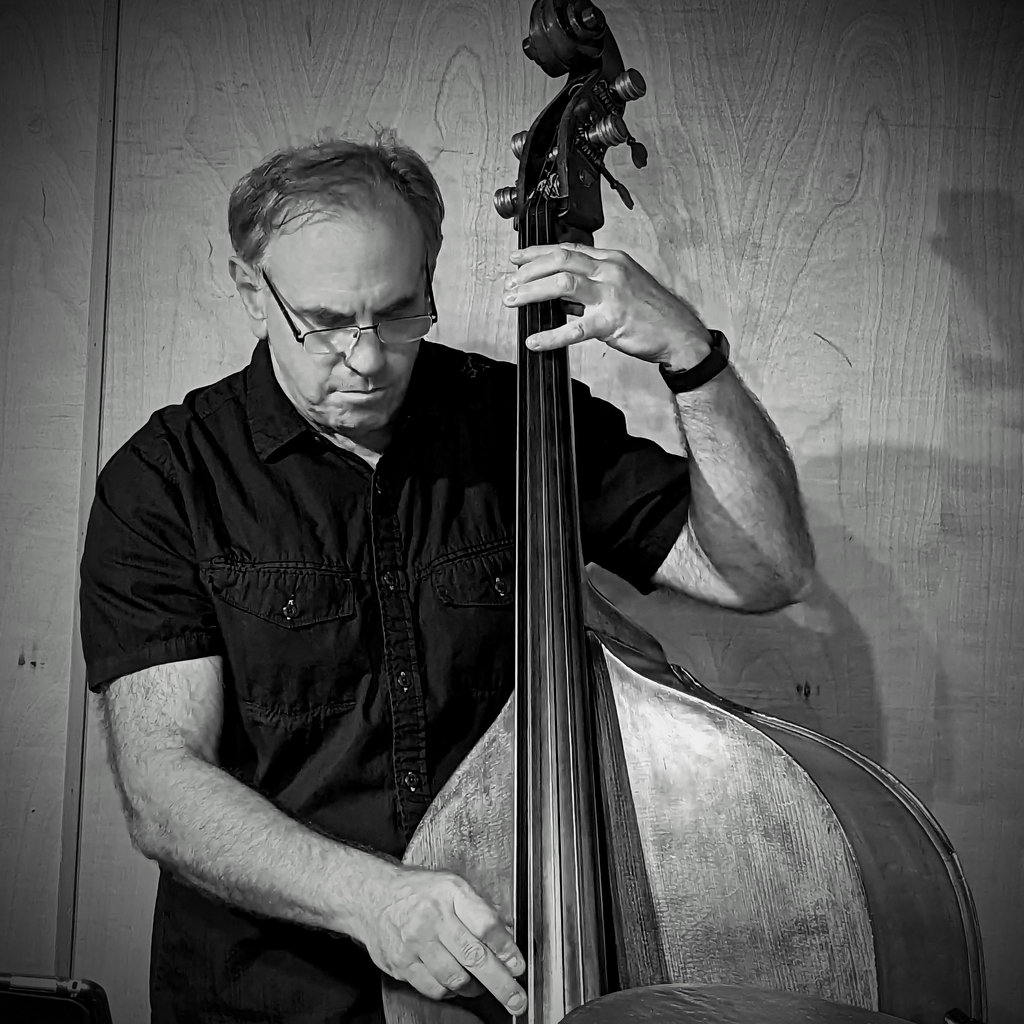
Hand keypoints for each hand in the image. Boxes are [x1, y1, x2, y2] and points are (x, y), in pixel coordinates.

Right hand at [363, 864, 526, 1014]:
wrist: (373, 897)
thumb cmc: (418, 891)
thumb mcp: (452, 885)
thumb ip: (480, 909)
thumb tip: (508, 934)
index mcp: (450, 893)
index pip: (485, 925)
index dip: (506, 949)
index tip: (518, 965)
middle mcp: (433, 917)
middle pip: (474, 956)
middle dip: (500, 982)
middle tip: (516, 998)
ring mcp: (416, 943)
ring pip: (456, 978)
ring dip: (476, 987)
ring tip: (483, 985)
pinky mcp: (403, 964)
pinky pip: (435, 989)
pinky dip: (451, 991)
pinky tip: (457, 983)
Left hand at [502, 241, 711, 368]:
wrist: (679, 333)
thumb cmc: (652, 312)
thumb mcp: (623, 286)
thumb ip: (592, 285)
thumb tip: (559, 292)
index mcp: (611, 260)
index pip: (567, 249)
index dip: (537, 253)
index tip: (517, 258)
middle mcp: (610, 271)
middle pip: (559, 261)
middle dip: (528, 271)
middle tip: (509, 283)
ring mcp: (611, 295)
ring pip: (561, 285)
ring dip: (531, 292)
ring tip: (512, 301)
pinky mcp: (611, 322)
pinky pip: (573, 329)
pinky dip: (550, 336)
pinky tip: (535, 341)